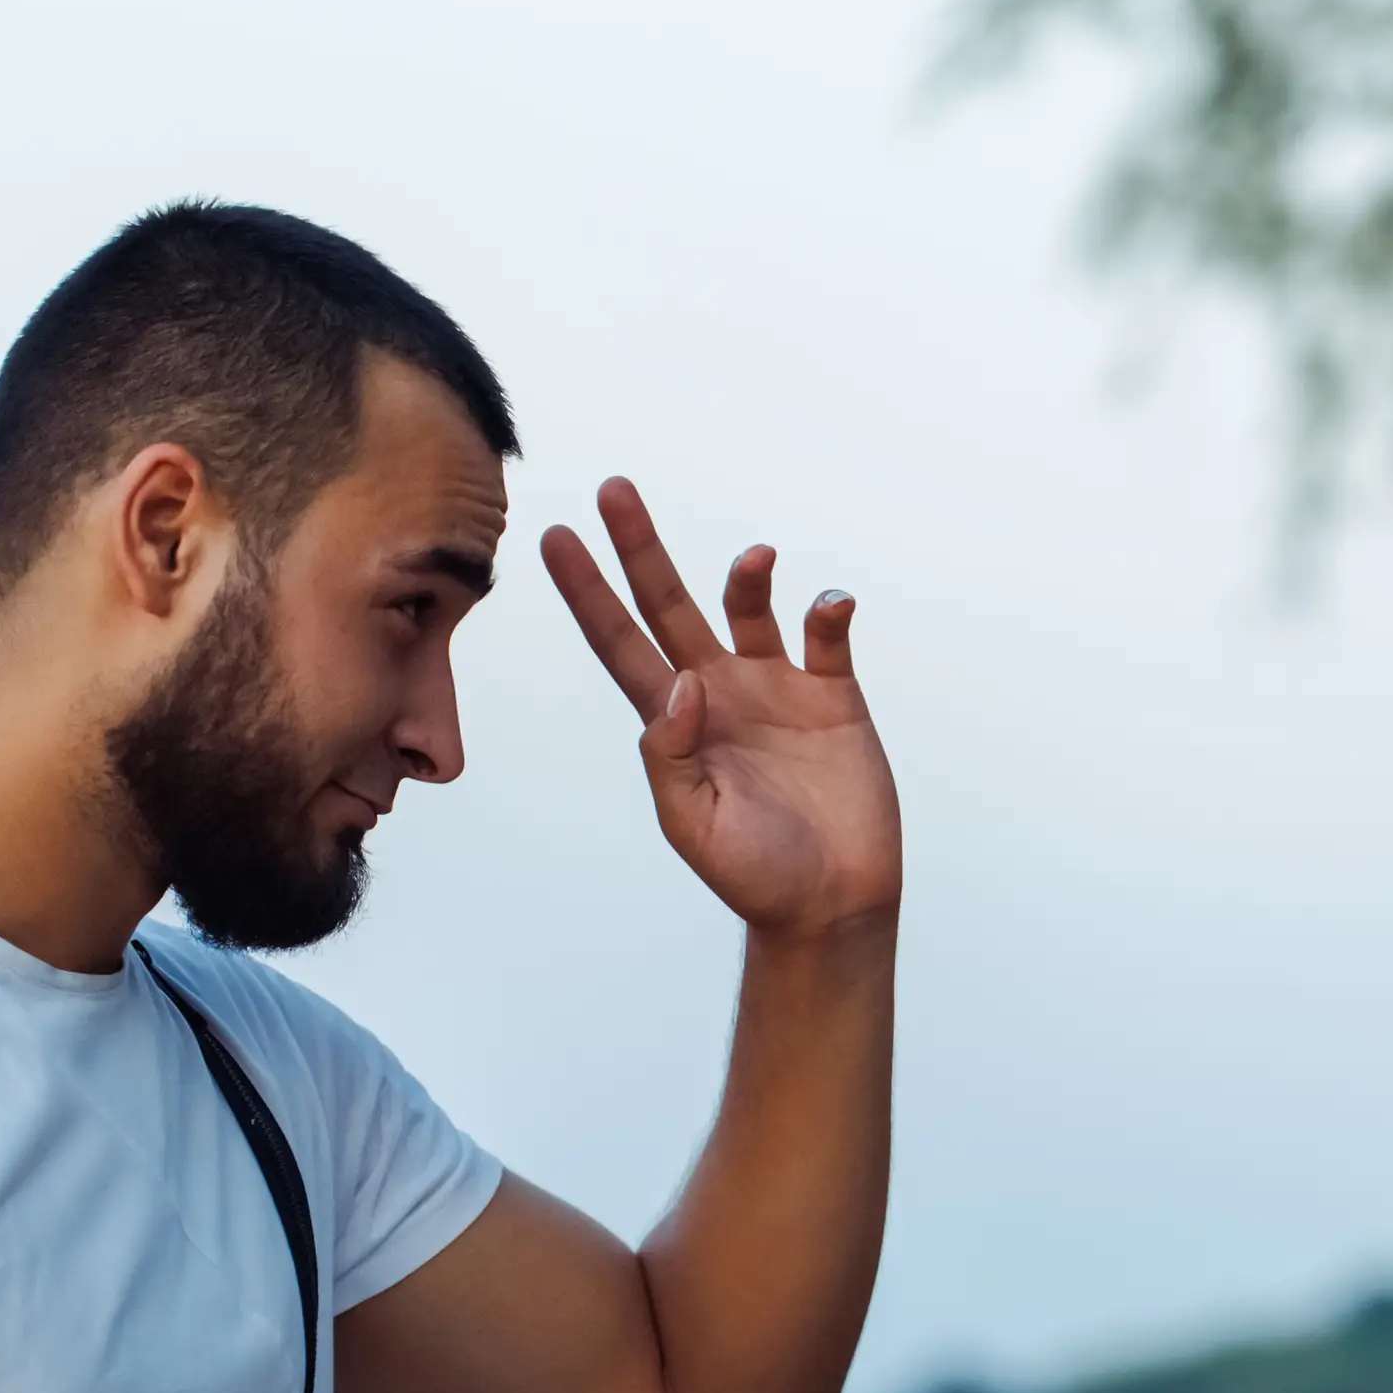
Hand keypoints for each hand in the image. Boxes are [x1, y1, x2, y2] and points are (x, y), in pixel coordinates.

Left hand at [542, 478, 902, 937]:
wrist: (833, 903)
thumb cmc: (756, 876)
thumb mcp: (692, 825)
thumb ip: (671, 756)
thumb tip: (681, 681)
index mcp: (674, 722)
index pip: (619, 642)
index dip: (587, 592)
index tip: (557, 538)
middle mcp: (719, 691)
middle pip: (670, 604)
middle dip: (640, 548)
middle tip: (613, 489)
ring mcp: (777, 689)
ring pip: (749, 608)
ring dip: (746, 576)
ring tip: (755, 560)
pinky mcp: (835, 697)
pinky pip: (827, 637)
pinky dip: (827, 609)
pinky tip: (829, 605)